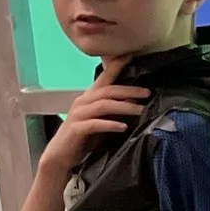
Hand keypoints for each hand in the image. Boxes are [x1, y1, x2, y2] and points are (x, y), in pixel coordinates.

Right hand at [38, 55, 146, 179]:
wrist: (61, 156)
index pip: (105, 78)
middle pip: (108, 91)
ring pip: (103, 105)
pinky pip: (94, 124)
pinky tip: (122, 127)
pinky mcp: (76, 130)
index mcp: (90, 97)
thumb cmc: (85, 137)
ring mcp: (78, 115)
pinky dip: (109, 124)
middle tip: (147, 93)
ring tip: (140, 110)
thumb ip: (117, 110)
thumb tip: (136, 100)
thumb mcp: (104, 120)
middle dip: (129, 90)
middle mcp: (83, 102)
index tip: (131, 54)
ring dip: (123, 107)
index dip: (117, 65)